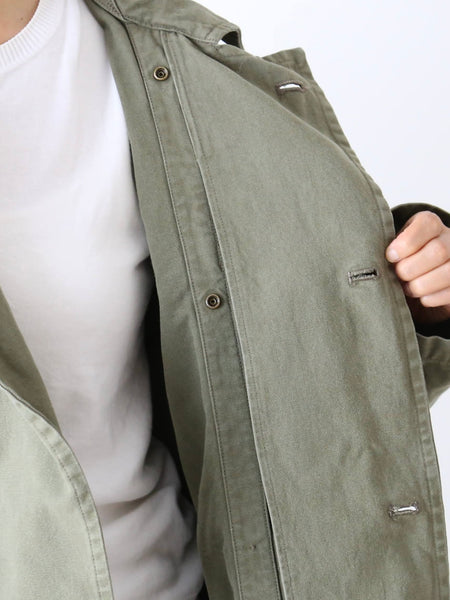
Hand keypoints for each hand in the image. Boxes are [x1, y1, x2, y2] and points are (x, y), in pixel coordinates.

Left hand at [385, 210, 449, 325]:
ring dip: (420, 285)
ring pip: (447, 273)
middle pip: (438, 251)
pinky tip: (420, 297)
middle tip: (397, 276)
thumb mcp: (392, 248)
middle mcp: (449, 239)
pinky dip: (431, 298)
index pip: (426, 224)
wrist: (418, 277)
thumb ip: (386, 249)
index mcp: (429, 225)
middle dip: (411, 268)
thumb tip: (371, 259)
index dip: (406, 242)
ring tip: (406, 288)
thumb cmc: (399, 260)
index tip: (390, 256)